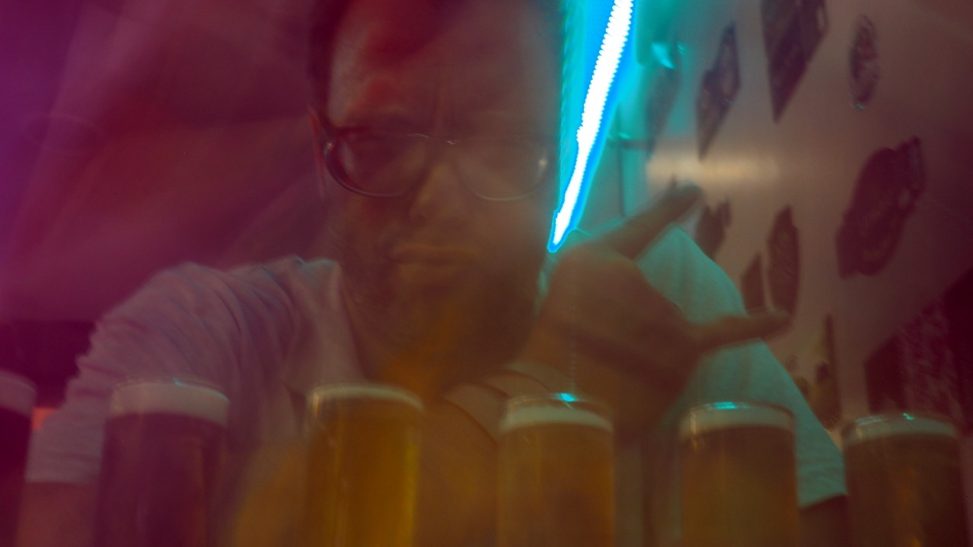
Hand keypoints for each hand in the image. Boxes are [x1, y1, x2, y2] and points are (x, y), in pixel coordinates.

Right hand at [519, 187, 788, 436]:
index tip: (695, 191)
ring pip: (668, 328)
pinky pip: (726, 332)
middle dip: (629, 331)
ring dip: (645, 353)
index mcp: (596, 259)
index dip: (668, 211)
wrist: (554, 395)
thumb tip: (619, 308)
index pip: (640, 229)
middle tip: (593, 358)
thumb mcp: (551, 300)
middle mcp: (635, 276)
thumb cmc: (543, 354)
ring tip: (610, 376)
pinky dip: (756, 325)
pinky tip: (782, 316)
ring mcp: (661, 309)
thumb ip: (588, 288)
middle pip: (649, 301)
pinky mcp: (681, 345)